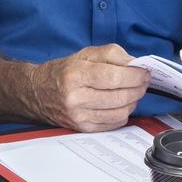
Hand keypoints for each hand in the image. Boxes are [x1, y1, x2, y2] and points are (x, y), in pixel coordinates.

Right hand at [29, 44, 149, 131]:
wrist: (37, 93)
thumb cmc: (63, 72)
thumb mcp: (85, 54)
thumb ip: (112, 53)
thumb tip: (134, 64)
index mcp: (75, 75)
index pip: (113, 77)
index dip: (134, 76)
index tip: (144, 73)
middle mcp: (75, 97)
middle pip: (118, 96)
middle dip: (138, 88)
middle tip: (143, 82)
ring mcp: (78, 116)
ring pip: (119, 112)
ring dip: (133, 102)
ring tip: (133, 92)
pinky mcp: (82, 128)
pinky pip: (113, 124)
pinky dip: (123, 114)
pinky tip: (121, 104)